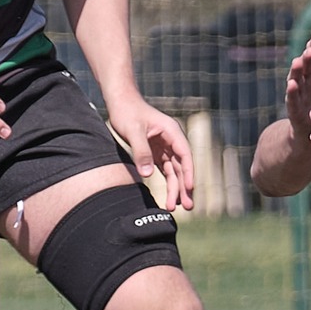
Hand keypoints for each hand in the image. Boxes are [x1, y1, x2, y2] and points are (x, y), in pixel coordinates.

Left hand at [110, 94, 195, 211]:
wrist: (120, 102)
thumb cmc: (127, 112)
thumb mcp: (133, 131)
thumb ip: (141, 152)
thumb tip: (147, 174)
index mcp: (172, 132)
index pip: (185, 155)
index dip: (189, 172)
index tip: (190, 188)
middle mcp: (172, 141)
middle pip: (182, 167)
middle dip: (185, 187)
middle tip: (187, 206)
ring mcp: (165, 148)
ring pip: (175, 172)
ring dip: (176, 189)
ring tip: (174, 207)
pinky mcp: (157, 153)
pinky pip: (166, 171)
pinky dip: (168, 184)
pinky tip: (169, 198)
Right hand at [282, 29, 310, 144]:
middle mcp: (307, 81)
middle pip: (306, 65)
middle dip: (307, 55)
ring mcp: (299, 95)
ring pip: (296, 79)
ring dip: (296, 70)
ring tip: (298, 61)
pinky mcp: (295, 110)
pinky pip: (292, 100)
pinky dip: (291, 92)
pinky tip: (292, 84)